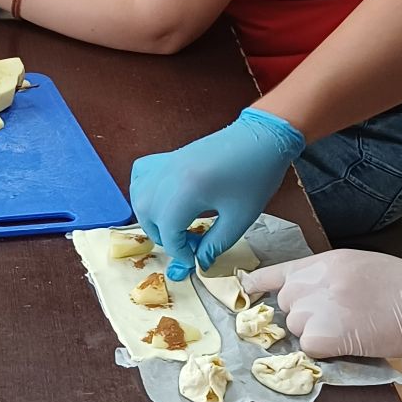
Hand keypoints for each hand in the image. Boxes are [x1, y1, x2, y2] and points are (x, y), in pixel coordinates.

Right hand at [131, 106, 305, 279]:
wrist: (262, 138)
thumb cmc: (256, 176)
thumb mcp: (240, 217)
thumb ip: (215, 244)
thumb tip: (199, 262)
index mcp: (187, 190)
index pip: (168, 230)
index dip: (178, 251)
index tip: (193, 260)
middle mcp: (168, 175)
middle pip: (147, 215)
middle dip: (163, 236)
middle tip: (187, 244)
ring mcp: (165, 163)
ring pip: (139, 197)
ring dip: (150, 217)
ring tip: (174, 226)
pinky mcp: (168, 157)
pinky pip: (141, 175)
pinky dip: (144, 191)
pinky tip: (162, 200)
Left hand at [246, 251, 401, 360]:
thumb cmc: (401, 286)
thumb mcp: (357, 264)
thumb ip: (324, 273)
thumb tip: (301, 289)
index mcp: (324, 261)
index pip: (276, 271)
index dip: (258, 282)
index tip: (245, 288)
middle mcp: (315, 282)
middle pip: (285, 304)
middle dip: (302, 313)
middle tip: (335, 315)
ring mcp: (318, 309)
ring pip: (295, 327)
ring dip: (314, 332)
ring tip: (347, 326)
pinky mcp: (325, 336)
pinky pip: (307, 347)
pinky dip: (322, 350)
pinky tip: (346, 341)